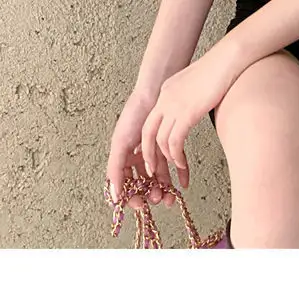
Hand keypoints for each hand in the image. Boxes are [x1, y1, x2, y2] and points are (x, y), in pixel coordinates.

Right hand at [107, 89, 177, 210]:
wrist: (154, 94)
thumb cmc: (134, 116)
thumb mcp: (120, 144)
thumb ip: (115, 171)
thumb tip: (114, 199)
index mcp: (123, 159)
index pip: (126, 186)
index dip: (132, 197)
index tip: (140, 205)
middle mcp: (138, 159)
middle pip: (144, 186)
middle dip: (151, 195)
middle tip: (158, 199)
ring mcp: (154, 155)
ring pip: (160, 180)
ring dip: (165, 190)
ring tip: (171, 197)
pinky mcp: (170, 149)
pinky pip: (175, 168)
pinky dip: (179, 177)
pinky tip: (183, 184)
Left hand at [140, 43, 240, 189]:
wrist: (227, 60)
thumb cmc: (219, 72)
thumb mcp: (196, 86)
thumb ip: (189, 101)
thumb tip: (191, 114)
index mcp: (166, 91)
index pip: (151, 121)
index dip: (149, 141)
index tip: (153, 155)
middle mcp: (165, 98)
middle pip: (147, 132)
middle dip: (148, 154)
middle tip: (153, 170)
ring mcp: (174, 105)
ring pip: (160, 140)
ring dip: (168, 158)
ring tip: (177, 166)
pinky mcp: (186, 113)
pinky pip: (175, 142)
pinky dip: (177, 156)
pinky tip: (183, 164)